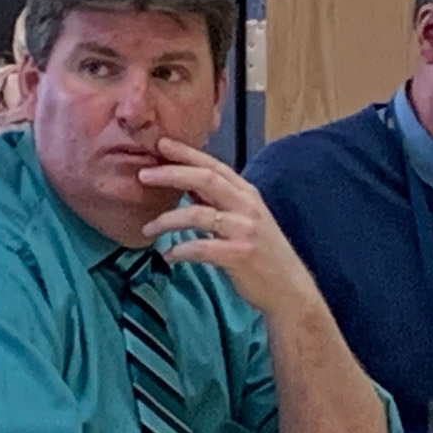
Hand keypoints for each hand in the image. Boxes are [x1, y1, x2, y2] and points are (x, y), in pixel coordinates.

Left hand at [137, 137, 311, 313]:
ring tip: (147, 229)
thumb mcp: (245, 219)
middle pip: (206, 180)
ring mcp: (244, 231)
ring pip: (197, 214)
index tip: (161, 143)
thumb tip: (187, 185)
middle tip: (143, 175)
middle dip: (171, 174)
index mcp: (248, 195)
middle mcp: (247, 207)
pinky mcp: (238, 255)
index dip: (187, 153)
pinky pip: (200, 247)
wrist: (289, 288)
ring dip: (166, 220)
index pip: (215, 166)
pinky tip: (168, 255)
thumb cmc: (263, 254)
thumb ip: (220, 201)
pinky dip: (179, 251)